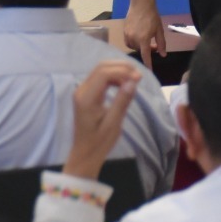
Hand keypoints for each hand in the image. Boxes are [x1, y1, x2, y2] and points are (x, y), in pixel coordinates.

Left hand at [64, 61, 143, 179]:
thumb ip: (122, 101)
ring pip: (100, 70)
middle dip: (121, 67)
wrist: (85, 154)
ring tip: (134, 80)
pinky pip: (99, 78)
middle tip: (138, 76)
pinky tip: (123, 84)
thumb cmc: (99, 142)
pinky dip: (113, 77)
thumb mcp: (113, 123)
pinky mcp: (85, 94)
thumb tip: (133, 81)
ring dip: (117, 71)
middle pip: (101, 67)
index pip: (104, 73)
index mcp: (86, 98)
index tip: (139, 78)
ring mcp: (82, 91)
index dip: (122, 71)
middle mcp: (81, 90)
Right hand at [122, 2, 167, 66]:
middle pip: (139, 51)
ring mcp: (127, 35)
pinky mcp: (124, 31)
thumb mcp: (159, 30)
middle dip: (147, 50)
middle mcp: (134, 38)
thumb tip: (163, 55)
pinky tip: (138, 38)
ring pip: (133, 47)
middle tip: (154, 46)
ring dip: (140, 47)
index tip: (149, 72)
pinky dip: (133, 43)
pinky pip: (128, 42)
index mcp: (143, 39)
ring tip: (146, 41)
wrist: (141, 4)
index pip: (145, 56)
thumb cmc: (152, 16)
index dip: (148, 64)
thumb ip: (161, 44)